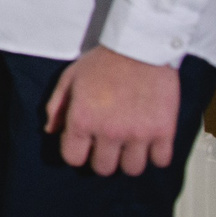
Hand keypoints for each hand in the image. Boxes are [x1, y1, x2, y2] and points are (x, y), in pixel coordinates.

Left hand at [45, 46, 182, 175]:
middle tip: (108, 144)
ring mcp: (138, 134)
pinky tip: (150, 142)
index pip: (73, 159)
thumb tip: (51, 130)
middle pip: (103, 169)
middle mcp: (109, 132)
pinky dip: (156, 155)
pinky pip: (161, 161)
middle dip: (103, 158)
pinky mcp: (164, 131)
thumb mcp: (70, 78)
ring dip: (129, 159)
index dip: (77, 153)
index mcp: (83, 120)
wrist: (140, 47)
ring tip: (129, 145)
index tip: (84, 145)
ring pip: (132, 169)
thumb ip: (57, 106)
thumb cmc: (104, 60)